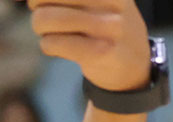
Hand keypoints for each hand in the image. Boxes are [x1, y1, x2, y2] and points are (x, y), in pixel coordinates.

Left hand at [27, 0, 150, 93]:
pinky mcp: (101, 51)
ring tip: (51, 33)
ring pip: (45, 18)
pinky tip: (57, 47)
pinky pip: (52, 43)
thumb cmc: (104, 23)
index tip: (41, 2)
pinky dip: (47, 45)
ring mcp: (108, 25)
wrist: (135, 63)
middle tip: (45, 16)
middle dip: (37, 6)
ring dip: (40, 28)